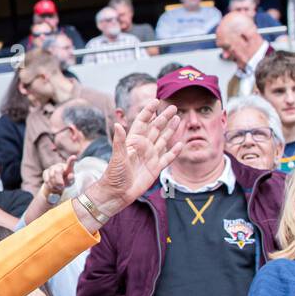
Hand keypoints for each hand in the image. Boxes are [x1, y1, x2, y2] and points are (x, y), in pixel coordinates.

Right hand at [42, 157, 75, 196]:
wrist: (56, 185)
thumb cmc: (65, 182)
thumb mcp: (70, 182)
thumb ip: (71, 179)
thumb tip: (71, 175)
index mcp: (68, 168)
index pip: (70, 164)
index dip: (71, 160)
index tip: (74, 157)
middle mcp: (59, 166)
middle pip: (57, 171)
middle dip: (59, 181)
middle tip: (62, 187)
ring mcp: (52, 168)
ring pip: (51, 176)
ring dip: (54, 184)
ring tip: (58, 187)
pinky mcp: (46, 171)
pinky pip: (46, 179)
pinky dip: (50, 185)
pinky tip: (52, 186)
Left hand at [84, 102, 181, 217]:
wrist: (117, 194)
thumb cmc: (113, 175)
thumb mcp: (117, 157)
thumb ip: (119, 141)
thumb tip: (118, 124)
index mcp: (133, 141)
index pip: (142, 122)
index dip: (149, 111)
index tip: (156, 101)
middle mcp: (143, 147)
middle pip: (156, 128)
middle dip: (164, 118)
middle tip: (173, 107)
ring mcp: (150, 157)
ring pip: (163, 140)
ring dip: (170, 130)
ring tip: (178, 119)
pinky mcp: (155, 168)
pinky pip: (167, 157)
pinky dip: (174, 151)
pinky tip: (180, 144)